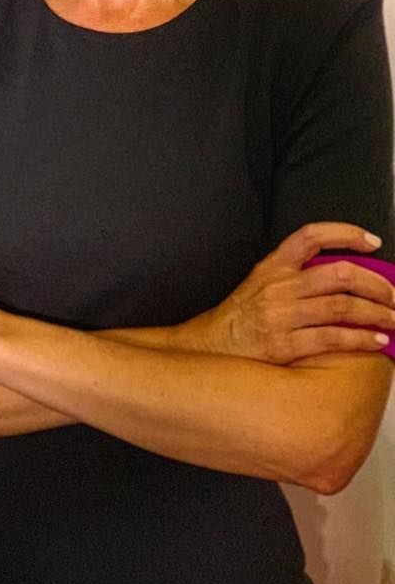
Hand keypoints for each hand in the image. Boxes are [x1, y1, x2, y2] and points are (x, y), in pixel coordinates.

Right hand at [188, 222, 394, 365]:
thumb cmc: (238, 320)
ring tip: (394, 320)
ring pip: (342, 306)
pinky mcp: (282, 345)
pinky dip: (361, 339)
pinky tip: (377, 341)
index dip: (345, 233)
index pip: (310, 236)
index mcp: (272, 268)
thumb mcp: (259, 285)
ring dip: (377, 313)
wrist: (207, 350)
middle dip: (377, 284)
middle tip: (394, 295)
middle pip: (339, 274)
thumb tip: (344, 277)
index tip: (372, 242)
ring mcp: (279, 316)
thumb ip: (294, 277)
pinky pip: (332, 338)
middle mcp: (277, 287)